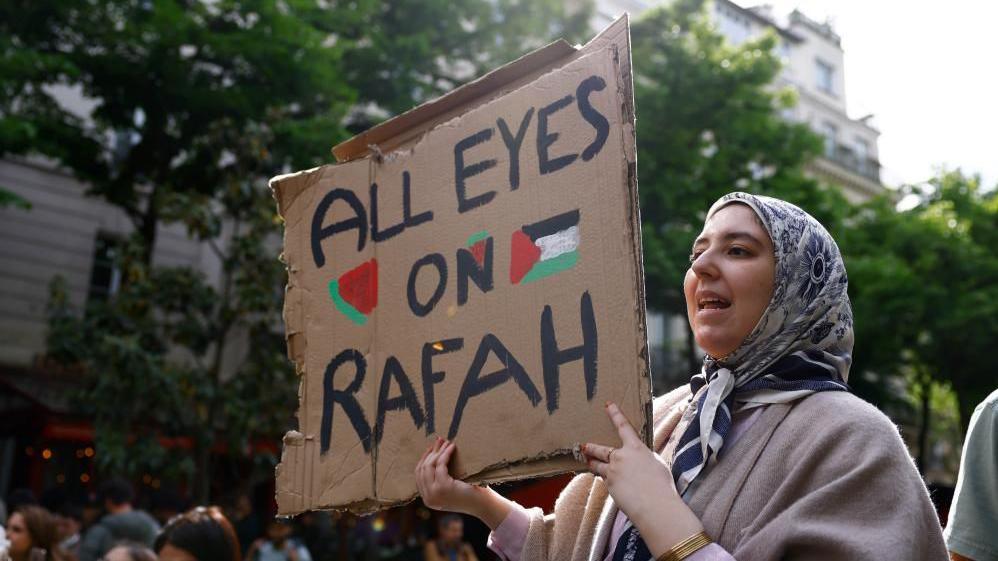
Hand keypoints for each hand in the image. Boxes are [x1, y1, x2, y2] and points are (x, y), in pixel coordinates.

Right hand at [414, 436, 512, 528]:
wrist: (483, 505)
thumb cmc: (470, 494)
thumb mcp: (449, 488)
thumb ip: (438, 479)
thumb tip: (432, 454)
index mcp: (428, 499)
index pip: (419, 475)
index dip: (424, 459)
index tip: (432, 449)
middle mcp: (428, 498)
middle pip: (422, 469)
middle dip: (431, 452)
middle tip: (439, 440)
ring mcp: (434, 494)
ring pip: (430, 466)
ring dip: (438, 451)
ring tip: (446, 442)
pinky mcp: (443, 487)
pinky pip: (440, 465)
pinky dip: (445, 453)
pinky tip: (452, 447)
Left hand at [581, 402, 703, 556]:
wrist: (654, 504)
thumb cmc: (662, 485)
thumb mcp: (656, 464)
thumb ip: (644, 458)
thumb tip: (638, 461)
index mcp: (636, 448)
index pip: (623, 427)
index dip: (615, 414)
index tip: (608, 405)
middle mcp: (621, 457)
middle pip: (601, 449)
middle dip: (591, 447)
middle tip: (584, 446)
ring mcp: (612, 471)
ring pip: (597, 465)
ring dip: (592, 463)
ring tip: (587, 462)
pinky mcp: (609, 486)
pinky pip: (605, 481)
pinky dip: (606, 481)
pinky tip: (612, 485)